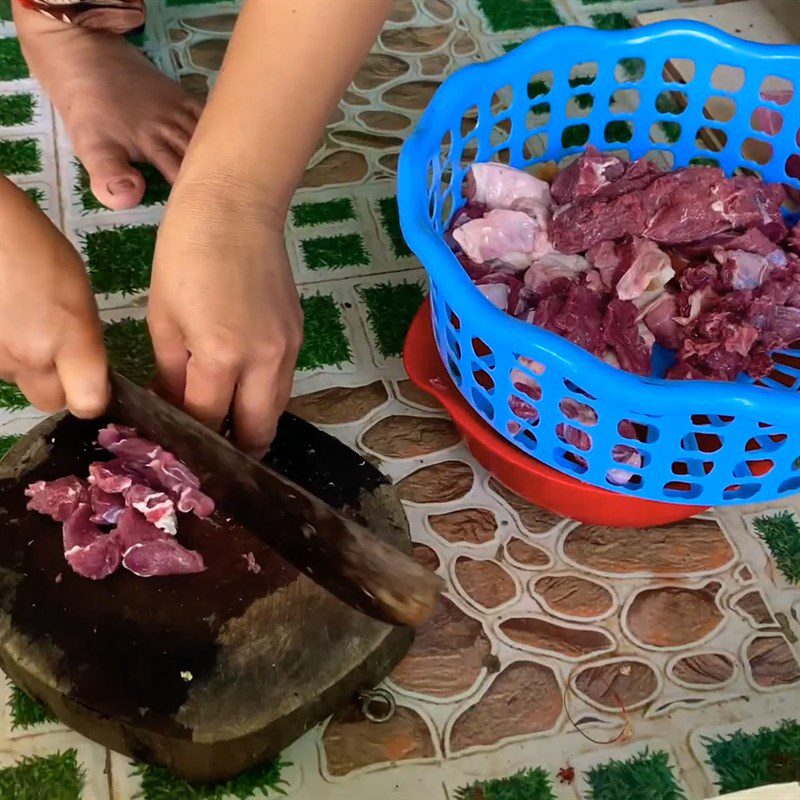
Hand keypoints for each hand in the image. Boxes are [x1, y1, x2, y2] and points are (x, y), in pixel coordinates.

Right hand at [0, 178, 108, 415]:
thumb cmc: (35, 248)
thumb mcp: (79, 292)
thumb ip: (83, 337)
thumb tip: (85, 366)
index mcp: (69, 341)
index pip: (88, 404)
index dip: (92, 398)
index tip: (93, 383)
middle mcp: (29, 358)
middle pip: (50, 401)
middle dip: (56, 385)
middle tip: (54, 352)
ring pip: (19, 381)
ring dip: (23, 363)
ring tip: (19, 322)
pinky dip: (0, 349)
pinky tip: (2, 319)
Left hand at [148, 179, 302, 457]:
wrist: (236, 207)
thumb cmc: (185, 255)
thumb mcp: (163, 318)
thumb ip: (171, 374)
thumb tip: (175, 408)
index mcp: (223, 355)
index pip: (210, 419)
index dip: (193, 439)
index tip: (180, 446)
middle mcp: (265, 360)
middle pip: (258, 430)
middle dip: (237, 448)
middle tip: (213, 452)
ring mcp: (289, 348)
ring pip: (276, 409)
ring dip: (253, 422)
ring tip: (227, 423)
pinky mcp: (298, 335)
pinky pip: (282, 381)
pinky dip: (263, 394)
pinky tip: (242, 385)